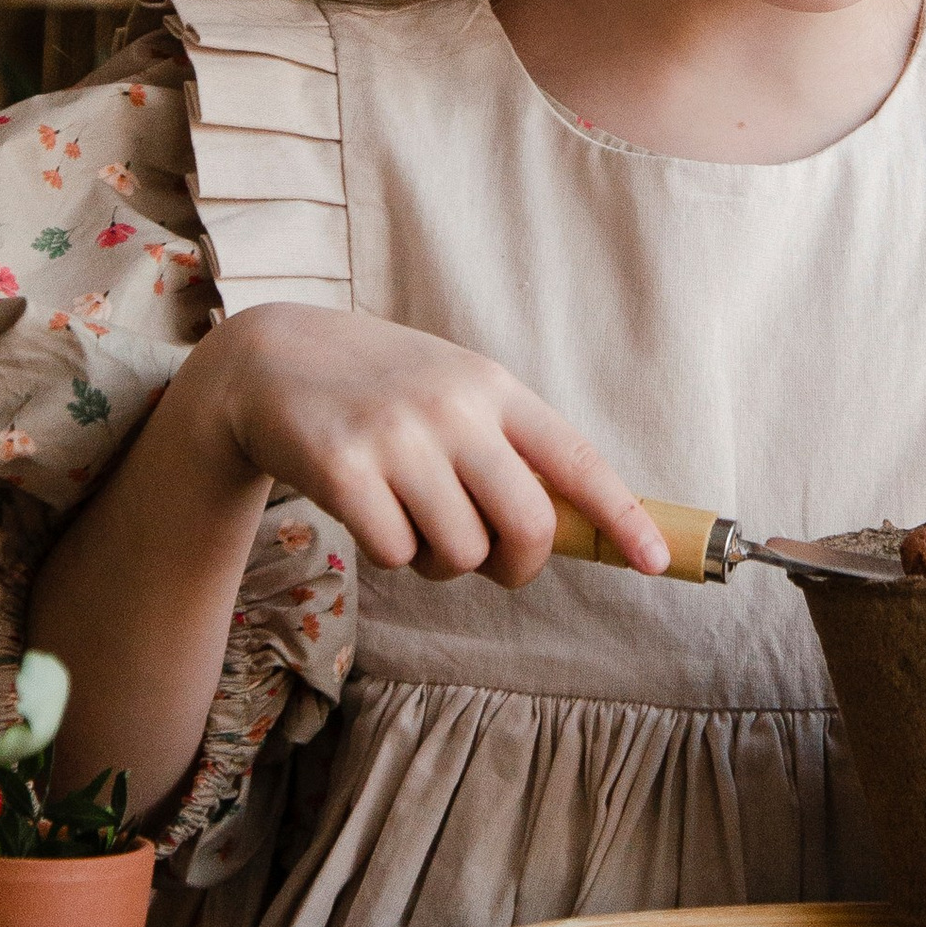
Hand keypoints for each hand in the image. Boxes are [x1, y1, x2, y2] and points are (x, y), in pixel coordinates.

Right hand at [184, 299, 667, 587]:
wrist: (269, 360)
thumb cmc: (379, 390)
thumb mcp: (452, 394)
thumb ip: (505, 449)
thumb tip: (563, 534)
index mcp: (493, 388)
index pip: (576, 459)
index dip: (621, 517)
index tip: (656, 562)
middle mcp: (453, 408)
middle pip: (527, 525)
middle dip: (516, 566)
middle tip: (489, 562)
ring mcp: (397, 436)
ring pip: (459, 552)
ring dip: (440, 562)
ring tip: (410, 519)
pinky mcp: (343, 468)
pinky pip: (396, 554)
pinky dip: (389, 553)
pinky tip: (367, 511)